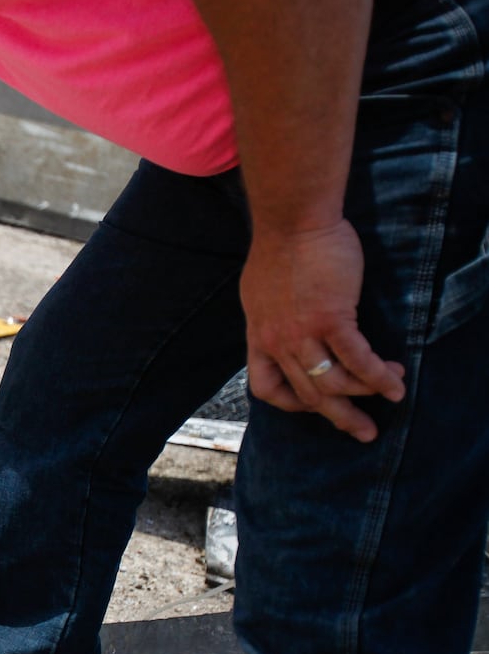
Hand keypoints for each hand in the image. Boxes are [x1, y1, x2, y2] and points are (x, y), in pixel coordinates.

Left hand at [240, 218, 404, 441]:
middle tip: (363, 431)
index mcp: (259, 336)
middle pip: (307, 394)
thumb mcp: (260, 292)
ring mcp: (302, 333)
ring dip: (366, 395)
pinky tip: (395, 382)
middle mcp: (277, 342)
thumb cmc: (281, 248)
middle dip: (339, 416)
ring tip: (393, 394)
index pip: (266, 387)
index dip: (292, 403)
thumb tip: (283, 326)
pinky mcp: (331, 318)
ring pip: (333, 383)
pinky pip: (357, 359)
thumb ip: (272, 317)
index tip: (314, 405)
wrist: (292, 221)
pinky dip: (378, 376)